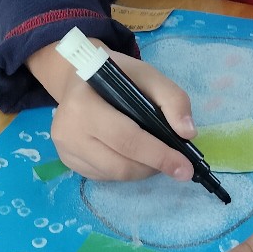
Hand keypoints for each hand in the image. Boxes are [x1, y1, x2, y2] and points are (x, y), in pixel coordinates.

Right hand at [27, 40, 196, 181]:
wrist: (78, 75)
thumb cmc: (115, 75)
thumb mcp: (147, 75)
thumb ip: (172, 99)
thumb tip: (187, 133)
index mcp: (83, 105)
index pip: (126, 139)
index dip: (158, 155)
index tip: (184, 167)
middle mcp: (68, 131)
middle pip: (120, 164)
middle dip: (153, 167)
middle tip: (176, 164)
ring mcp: (65, 150)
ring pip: (114, 175)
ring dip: (141, 171)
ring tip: (155, 156)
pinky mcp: (67, 161)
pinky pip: (104, 176)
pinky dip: (125, 171)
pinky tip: (133, 155)